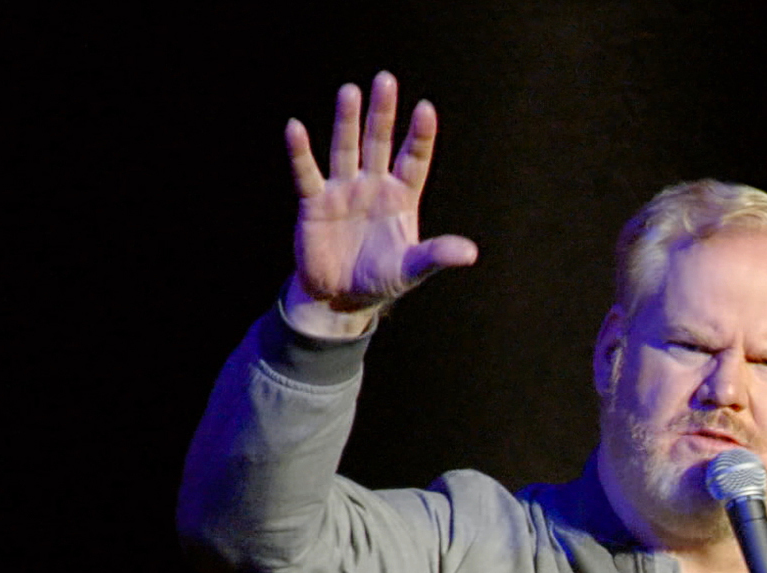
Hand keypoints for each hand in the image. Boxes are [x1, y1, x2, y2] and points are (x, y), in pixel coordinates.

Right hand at [281, 73, 477, 337]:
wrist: (340, 299)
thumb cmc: (380, 280)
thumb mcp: (412, 269)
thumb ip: (437, 255)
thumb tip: (471, 253)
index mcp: (401, 198)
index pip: (413, 159)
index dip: (419, 135)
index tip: (425, 108)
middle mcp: (373, 186)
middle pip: (379, 142)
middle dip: (382, 113)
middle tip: (385, 79)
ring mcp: (343, 190)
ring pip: (346, 148)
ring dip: (347, 121)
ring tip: (350, 91)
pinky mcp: (314, 202)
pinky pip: (307, 172)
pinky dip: (300, 152)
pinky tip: (295, 127)